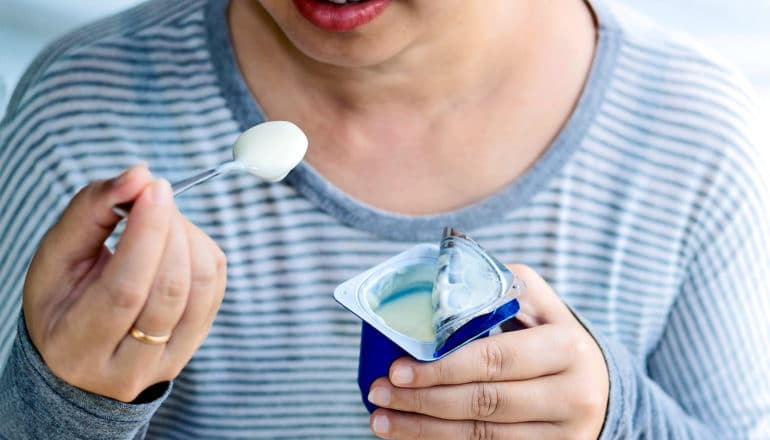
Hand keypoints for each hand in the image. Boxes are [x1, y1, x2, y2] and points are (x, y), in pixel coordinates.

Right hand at [23, 165, 226, 401]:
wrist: (79, 357)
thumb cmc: (62, 299)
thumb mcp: (57, 257)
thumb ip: (91, 210)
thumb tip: (141, 175)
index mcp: (77, 347)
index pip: (125, 290)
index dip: (146, 234)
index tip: (154, 188)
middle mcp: (128, 368)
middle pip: (169, 289)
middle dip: (169, 228)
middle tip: (156, 194)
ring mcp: (168, 362)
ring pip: (199, 287)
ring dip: (188, 236)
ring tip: (163, 217)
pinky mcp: (196, 343)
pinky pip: (214, 287)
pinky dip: (202, 251)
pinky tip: (177, 241)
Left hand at [367, 265, 608, 438]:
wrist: (601, 386)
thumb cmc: (553, 337)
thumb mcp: (540, 303)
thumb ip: (499, 288)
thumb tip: (441, 284)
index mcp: (568, 347)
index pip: (494, 359)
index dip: (442, 366)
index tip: (397, 366)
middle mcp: (573, 396)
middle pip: (484, 403)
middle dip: (423, 399)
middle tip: (379, 393)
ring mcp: (565, 435)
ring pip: (483, 437)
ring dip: (424, 431)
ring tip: (382, 420)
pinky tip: (413, 437)